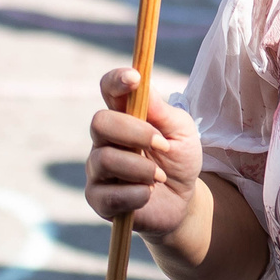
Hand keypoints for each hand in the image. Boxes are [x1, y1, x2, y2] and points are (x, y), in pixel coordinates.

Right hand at [86, 67, 206, 239]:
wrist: (182, 200)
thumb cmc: (179, 160)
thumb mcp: (182, 132)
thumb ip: (162, 110)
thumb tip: (142, 83)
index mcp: (124, 116)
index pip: (109, 89)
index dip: (116, 80)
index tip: (134, 79)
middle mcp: (105, 139)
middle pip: (100, 122)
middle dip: (135, 133)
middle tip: (162, 145)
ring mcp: (97, 169)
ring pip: (106, 159)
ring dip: (141, 169)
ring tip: (160, 177)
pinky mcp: (98, 199)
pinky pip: (109, 194)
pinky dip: (137, 194)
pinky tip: (148, 194)